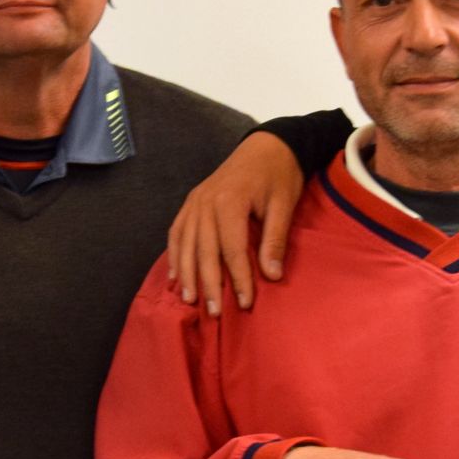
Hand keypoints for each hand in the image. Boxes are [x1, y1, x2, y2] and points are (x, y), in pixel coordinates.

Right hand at [169, 133, 303, 314]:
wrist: (267, 144)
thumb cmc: (279, 174)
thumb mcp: (284, 204)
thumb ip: (274, 239)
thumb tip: (272, 276)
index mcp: (229, 201)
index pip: (231, 249)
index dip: (239, 278)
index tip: (246, 303)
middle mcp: (205, 202)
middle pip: (203, 251)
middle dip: (209, 284)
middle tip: (214, 313)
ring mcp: (194, 201)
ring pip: (185, 244)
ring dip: (187, 275)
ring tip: (190, 300)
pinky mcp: (191, 202)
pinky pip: (177, 232)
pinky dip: (174, 255)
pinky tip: (175, 276)